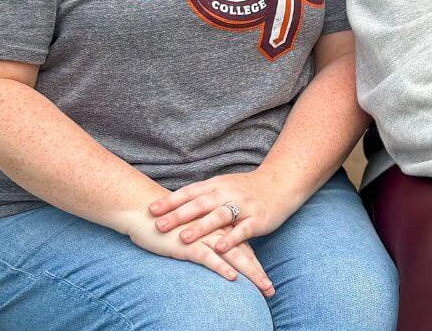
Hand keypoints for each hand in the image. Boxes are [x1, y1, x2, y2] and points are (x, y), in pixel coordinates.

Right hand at [124, 208, 274, 295]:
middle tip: (271, 291)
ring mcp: (204, 237)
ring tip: (263, 288)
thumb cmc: (169, 223)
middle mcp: (216, 231)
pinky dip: (221, 266)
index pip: (242, 248)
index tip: (267, 283)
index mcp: (219, 228)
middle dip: (257, 273)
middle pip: (243, 253)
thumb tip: (217, 255)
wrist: (145, 211)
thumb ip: (207, 240)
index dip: (255, 265)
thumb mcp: (193, 233)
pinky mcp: (188, 244)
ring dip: (249, 273)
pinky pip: (208, 256)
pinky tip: (232, 277)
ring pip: (233, 256)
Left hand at [148, 169, 293, 253]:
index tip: (150, 210)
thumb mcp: (222, 187)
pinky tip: (219, 248)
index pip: (189, 192)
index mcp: (217, 185)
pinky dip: (231, 238)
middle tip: (158, 226)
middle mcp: (228, 193)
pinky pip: (242, 229)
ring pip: (219, 216)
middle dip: (178, 215)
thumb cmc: (246, 189)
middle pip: (200, 204)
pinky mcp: (258, 219)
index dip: (170, 201)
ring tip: (183, 238)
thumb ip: (200, 196)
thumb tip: (169, 206)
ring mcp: (244, 206)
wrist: (281, 184)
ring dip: (200, 227)